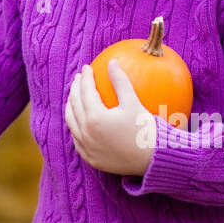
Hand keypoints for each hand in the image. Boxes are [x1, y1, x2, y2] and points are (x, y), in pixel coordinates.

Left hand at [65, 59, 156, 175]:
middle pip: (74, 105)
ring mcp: (86, 147)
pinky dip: (75, 125)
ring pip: (71, 121)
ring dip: (71, 106)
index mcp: (95, 118)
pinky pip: (76, 138)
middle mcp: (86, 133)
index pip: (85, 92)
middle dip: (75, 88)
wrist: (152, 161)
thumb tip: (112, 62)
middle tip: (79, 78)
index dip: (86, 77)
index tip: (88, 67)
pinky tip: (79, 118)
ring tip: (75, 95)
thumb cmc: (145, 129)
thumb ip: (120, 81)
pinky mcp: (90, 158)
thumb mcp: (133, 103)